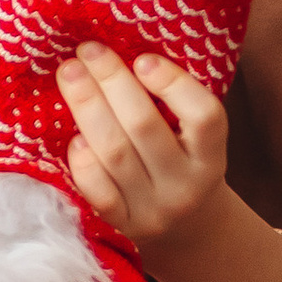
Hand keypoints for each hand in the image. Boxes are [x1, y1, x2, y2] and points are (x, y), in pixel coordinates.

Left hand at [56, 44, 228, 254]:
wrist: (189, 232)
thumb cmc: (184, 164)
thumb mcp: (195, 140)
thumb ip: (175, 104)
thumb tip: (124, 49)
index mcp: (211, 156)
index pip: (205, 117)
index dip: (174, 84)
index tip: (143, 58)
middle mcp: (186, 184)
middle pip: (144, 127)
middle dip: (112, 81)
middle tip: (89, 50)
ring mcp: (154, 209)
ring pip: (115, 154)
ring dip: (87, 107)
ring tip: (71, 74)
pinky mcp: (125, 226)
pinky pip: (98, 191)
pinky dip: (83, 160)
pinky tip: (75, 136)